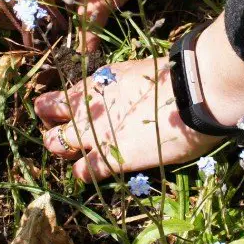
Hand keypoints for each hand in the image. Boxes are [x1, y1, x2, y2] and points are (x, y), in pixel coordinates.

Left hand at [34, 14, 243, 180]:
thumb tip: (139, 79)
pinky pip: (83, 172)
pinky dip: (83, 173)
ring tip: (70, 153)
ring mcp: (95, 131)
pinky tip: (89, 172)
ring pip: (57, 144)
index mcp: (97, 80)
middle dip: (51, 124)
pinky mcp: (110, 158)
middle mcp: (88, 105)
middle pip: (49, 115)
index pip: (60, 94)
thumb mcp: (143, 70)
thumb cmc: (175, 74)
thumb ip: (129, 80)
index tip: (54, 110)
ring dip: (61, 148)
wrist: (194, 91)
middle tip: (58, 133)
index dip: (54, 104)